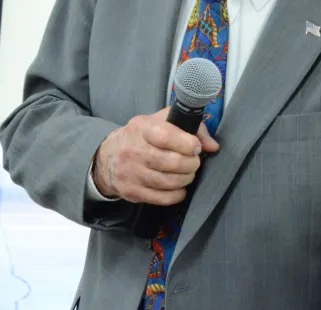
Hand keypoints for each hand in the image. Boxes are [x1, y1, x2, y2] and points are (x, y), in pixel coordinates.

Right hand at [91, 108, 220, 204]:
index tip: (196, 147)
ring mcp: (130, 173)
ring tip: (188, 173)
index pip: (167, 136)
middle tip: (194, 162)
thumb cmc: (143, 136)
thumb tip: (212, 146)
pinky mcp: (131, 192)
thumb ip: (191, 128)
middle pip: (173, 162)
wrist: (108, 157)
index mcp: (142, 128)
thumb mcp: (162, 121)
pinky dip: (177, 194)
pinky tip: (179, 187)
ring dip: (186, 179)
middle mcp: (133, 150)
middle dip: (191, 164)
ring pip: (169, 182)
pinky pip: (162, 198)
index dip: (188, 143)